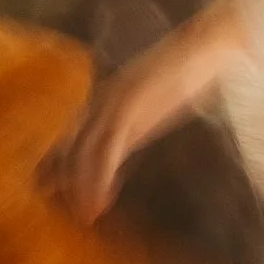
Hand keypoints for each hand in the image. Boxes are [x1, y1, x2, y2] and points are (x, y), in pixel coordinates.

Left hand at [58, 6, 248, 223]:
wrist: (208, 47)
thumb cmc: (186, 76)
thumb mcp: (151, 109)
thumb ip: (131, 130)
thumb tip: (117, 155)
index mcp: (105, 98)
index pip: (73, 135)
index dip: (60, 166)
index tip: (55, 193)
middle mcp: (102, 98)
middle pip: (71, 144)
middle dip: (66, 181)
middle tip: (76, 215)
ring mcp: (113, 99)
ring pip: (85, 150)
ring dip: (83, 187)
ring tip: (87, 215)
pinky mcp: (129, 103)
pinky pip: (107, 147)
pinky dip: (100, 176)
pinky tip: (102, 199)